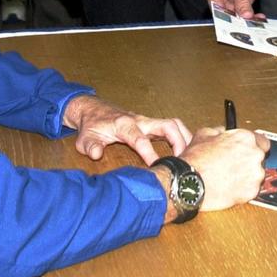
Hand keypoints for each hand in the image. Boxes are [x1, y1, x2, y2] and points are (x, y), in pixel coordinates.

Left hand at [63, 95, 190, 164]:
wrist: (93, 110)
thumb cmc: (91, 126)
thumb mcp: (85, 138)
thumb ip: (90, 146)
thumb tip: (97, 154)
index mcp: (125, 125)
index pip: (140, 139)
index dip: (149, 153)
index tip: (157, 167)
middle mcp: (140, 121)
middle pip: (167, 125)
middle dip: (179, 141)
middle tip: (184, 162)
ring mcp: (147, 122)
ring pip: (173, 124)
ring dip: (185, 138)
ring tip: (191, 158)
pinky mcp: (151, 125)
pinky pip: (171, 128)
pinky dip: (182, 137)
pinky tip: (186, 152)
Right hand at [168, 126, 269, 211]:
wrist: (190, 183)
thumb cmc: (196, 160)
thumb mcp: (204, 134)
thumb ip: (219, 131)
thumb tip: (223, 132)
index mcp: (246, 138)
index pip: (263, 141)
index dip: (254, 146)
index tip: (249, 151)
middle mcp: (255, 154)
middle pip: (260, 158)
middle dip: (249, 161)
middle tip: (234, 165)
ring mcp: (255, 174)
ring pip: (256, 174)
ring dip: (247, 175)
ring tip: (229, 177)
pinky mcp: (252, 192)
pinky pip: (251, 189)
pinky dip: (243, 189)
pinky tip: (229, 186)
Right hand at [203, 0, 263, 19]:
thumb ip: (242, 1)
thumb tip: (245, 14)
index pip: (218, 11)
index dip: (227, 19)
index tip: (237, 25)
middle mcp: (221, 0)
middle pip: (228, 16)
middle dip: (239, 21)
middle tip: (248, 25)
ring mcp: (232, 2)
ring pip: (238, 16)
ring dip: (248, 20)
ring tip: (256, 21)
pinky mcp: (241, 2)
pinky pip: (246, 13)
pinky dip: (253, 16)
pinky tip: (258, 18)